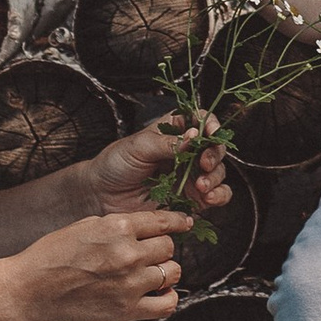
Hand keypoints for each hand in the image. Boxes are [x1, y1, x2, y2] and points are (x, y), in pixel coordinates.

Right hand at [8, 207, 189, 320]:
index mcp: (118, 227)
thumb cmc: (53, 256)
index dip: (177, 222)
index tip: (184, 223)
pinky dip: (167, 298)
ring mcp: (130, 283)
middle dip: (161, 248)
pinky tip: (158, 294)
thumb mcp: (86, 225)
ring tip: (151, 273)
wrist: (31, 289)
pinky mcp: (127, 310)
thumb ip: (119, 225)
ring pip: (172, 271)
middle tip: (150, 253)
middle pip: (169, 247)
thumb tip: (147, 226)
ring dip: (165, 271)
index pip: (163, 221)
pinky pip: (167, 304)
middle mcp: (128, 253)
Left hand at [86, 113, 232, 217]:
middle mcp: (187, 153)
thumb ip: (168, 143)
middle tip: (204, 164)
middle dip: (215, 154)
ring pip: (219, 173)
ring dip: (216, 178)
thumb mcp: (139, 146)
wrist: (101, 196)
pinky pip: (216, 197)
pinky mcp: (191, 200)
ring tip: (201, 186)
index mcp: (174, 131)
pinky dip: (218, 196)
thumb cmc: (115, 164)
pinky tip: (207, 198)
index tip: (211, 133)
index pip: (201, 120)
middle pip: (215, 147)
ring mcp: (190, 176)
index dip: (211, 124)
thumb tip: (195, 134)